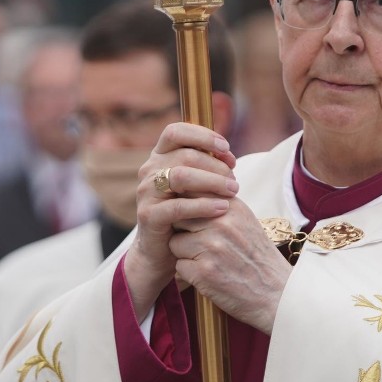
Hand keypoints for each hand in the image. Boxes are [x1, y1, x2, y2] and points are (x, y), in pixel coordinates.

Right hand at [125, 123, 238, 321]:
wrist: (164, 250)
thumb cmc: (186, 214)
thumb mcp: (196, 185)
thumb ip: (207, 167)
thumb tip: (228, 154)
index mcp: (160, 157)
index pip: (176, 131)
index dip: (203, 135)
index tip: (226, 148)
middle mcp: (150, 170)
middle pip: (185, 154)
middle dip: (216, 165)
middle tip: (235, 180)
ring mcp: (146, 192)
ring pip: (181, 176)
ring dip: (212, 182)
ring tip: (234, 191)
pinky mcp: (148, 216)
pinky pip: (178, 206)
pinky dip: (204, 205)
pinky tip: (223, 208)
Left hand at [168, 198, 291, 334]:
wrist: (276, 293)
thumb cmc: (257, 258)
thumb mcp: (245, 221)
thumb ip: (220, 205)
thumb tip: (190, 193)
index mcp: (231, 207)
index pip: (192, 194)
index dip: (187, 208)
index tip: (190, 219)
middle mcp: (221, 223)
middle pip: (179, 217)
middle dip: (184, 231)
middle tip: (200, 244)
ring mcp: (211, 247)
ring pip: (175, 243)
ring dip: (185, 254)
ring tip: (208, 261)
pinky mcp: (203, 271)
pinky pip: (178, 266)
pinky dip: (189, 274)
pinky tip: (208, 276)